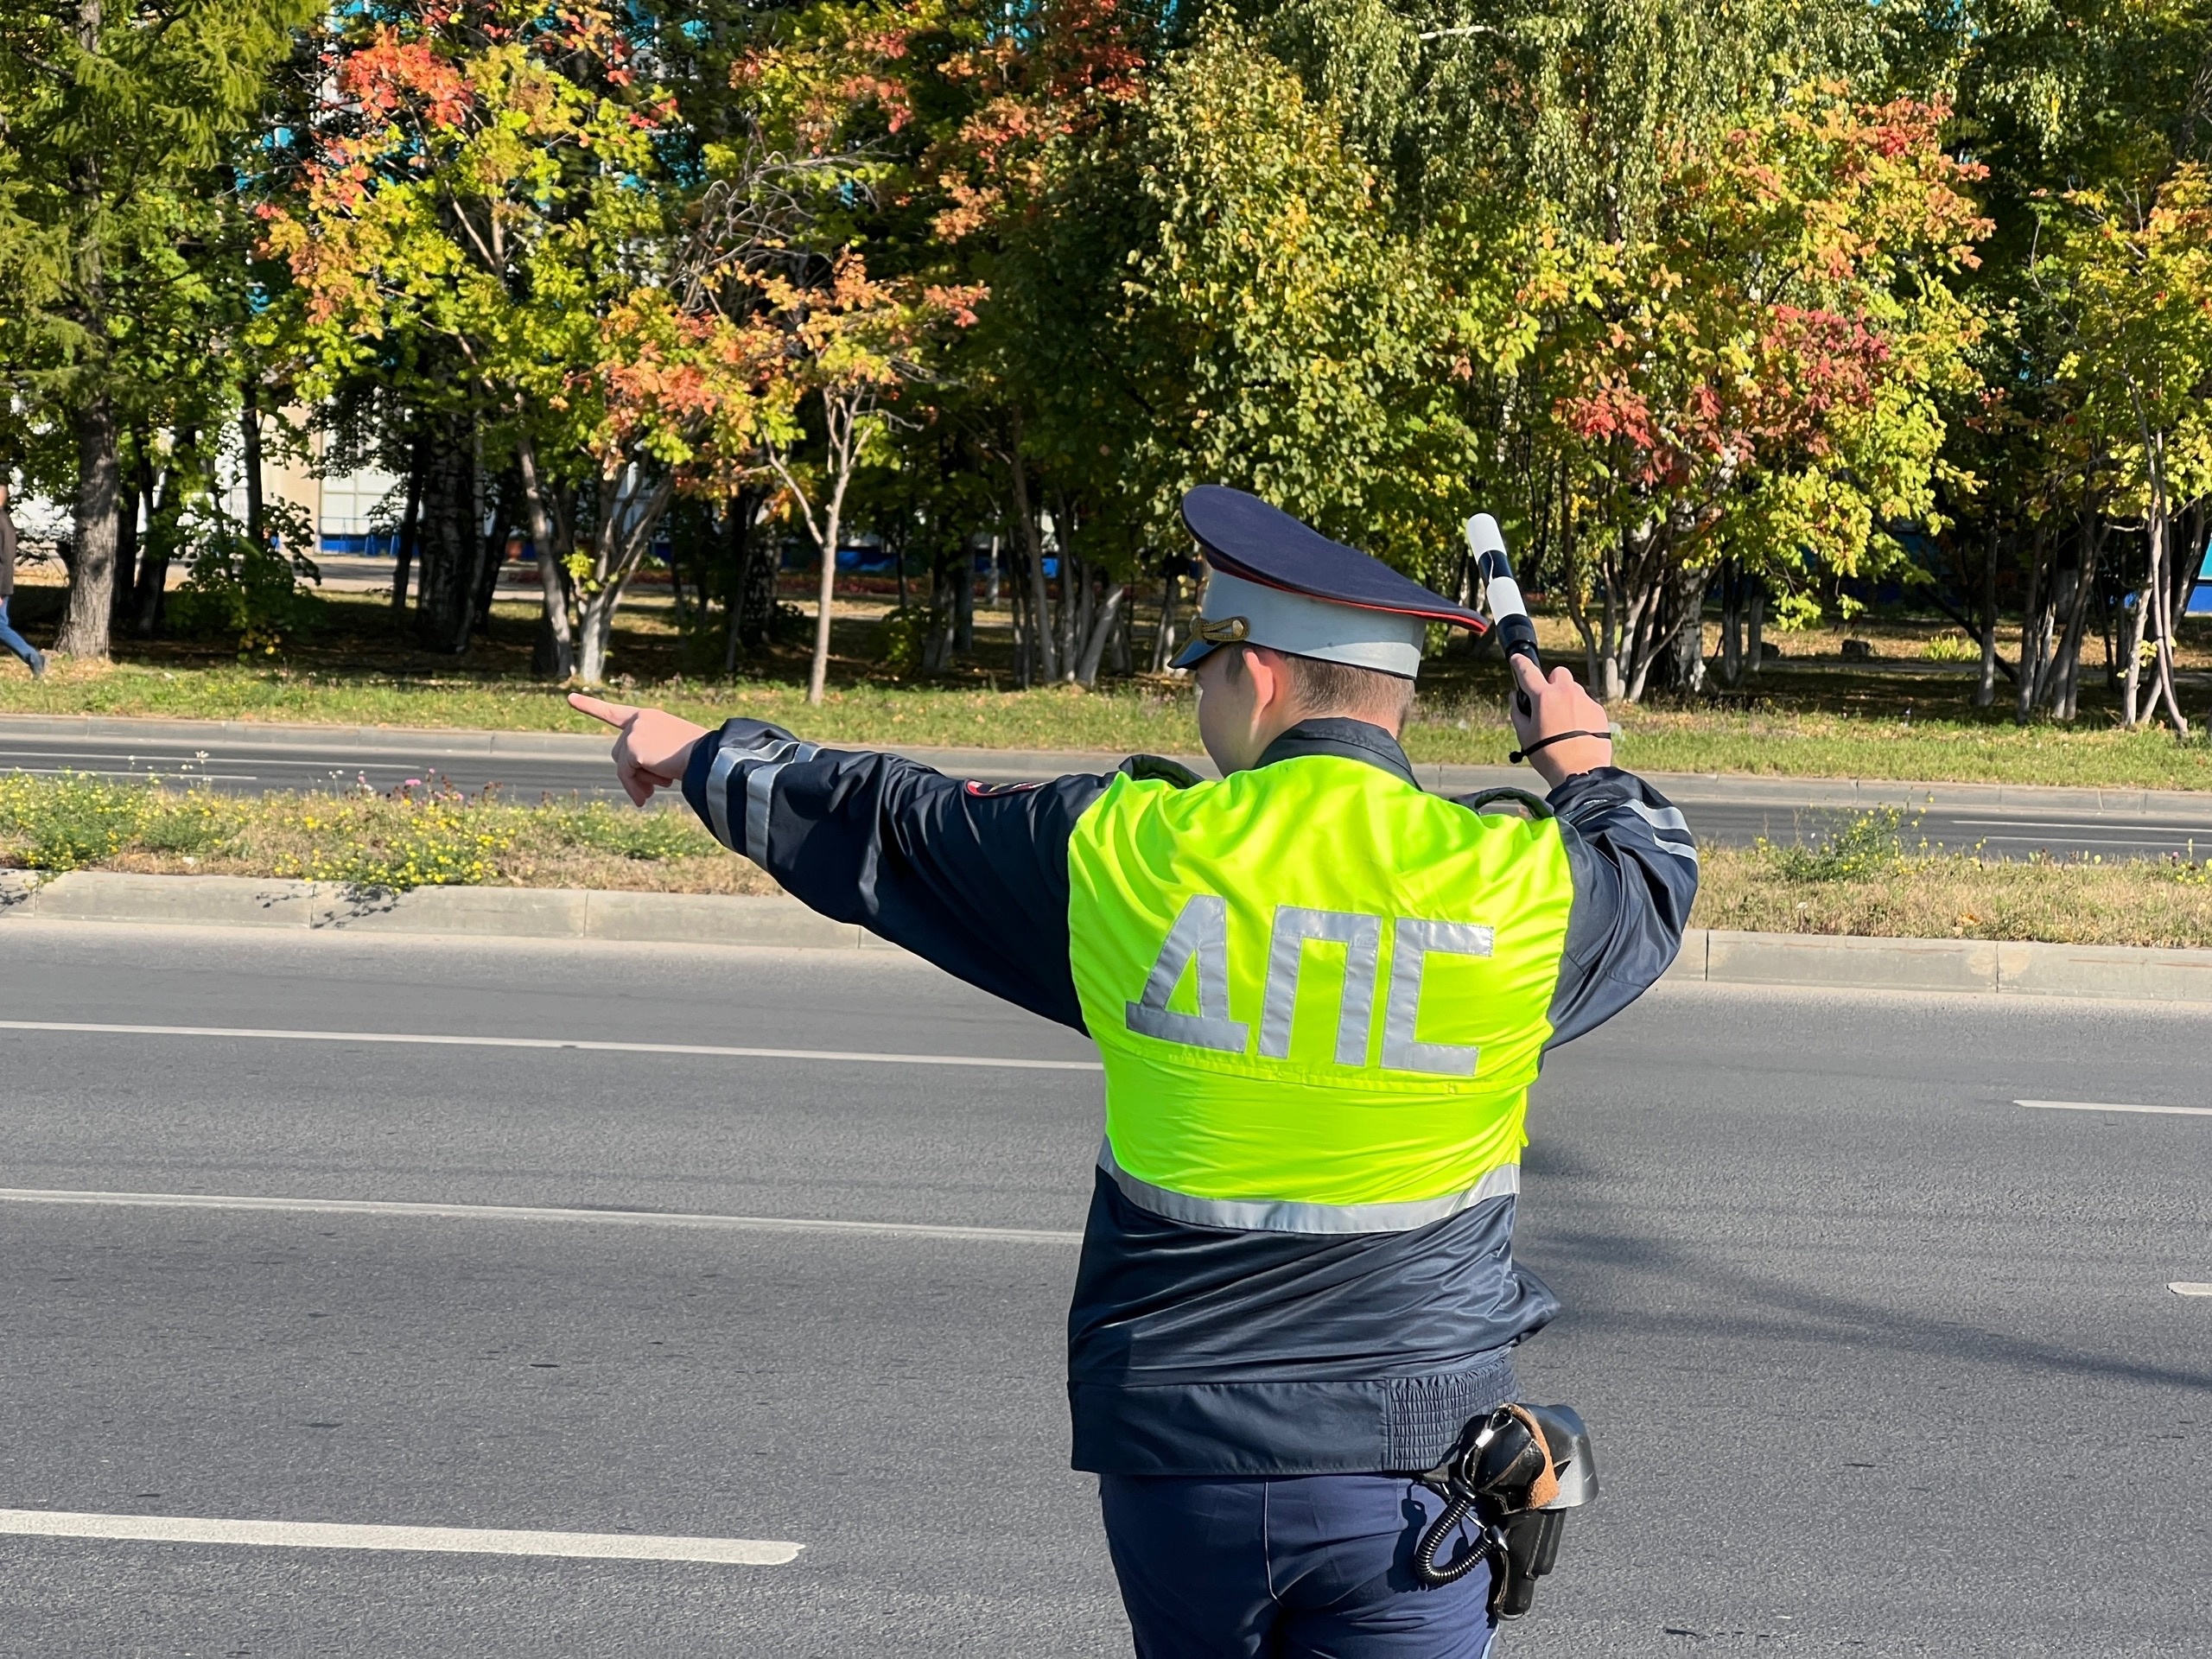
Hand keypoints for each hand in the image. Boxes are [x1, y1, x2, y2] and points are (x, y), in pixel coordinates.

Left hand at [569, 693, 710, 805]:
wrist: (709, 757)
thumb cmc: (699, 757)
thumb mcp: (670, 753)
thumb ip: (647, 759)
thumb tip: (636, 788)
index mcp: (650, 717)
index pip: (615, 713)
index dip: (591, 706)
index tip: (570, 699)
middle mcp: (639, 720)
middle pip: (619, 752)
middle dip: (631, 774)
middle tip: (649, 793)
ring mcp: (635, 732)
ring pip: (621, 765)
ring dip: (635, 782)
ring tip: (652, 794)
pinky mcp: (633, 747)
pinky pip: (625, 773)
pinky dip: (634, 787)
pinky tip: (647, 796)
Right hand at [1508, 657, 1612, 788]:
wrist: (1580, 772)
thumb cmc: (1548, 756)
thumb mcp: (1525, 736)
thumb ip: (1517, 712)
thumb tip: (1515, 697)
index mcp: (1544, 697)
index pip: (1528, 672)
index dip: (1520, 663)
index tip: (1517, 659)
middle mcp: (1566, 693)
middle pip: (1558, 673)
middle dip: (1551, 682)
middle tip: (1547, 701)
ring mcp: (1585, 701)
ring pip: (1574, 689)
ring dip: (1567, 698)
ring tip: (1563, 722)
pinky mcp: (1599, 711)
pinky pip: (1587, 704)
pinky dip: (1580, 711)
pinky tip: (1577, 730)